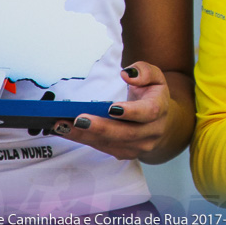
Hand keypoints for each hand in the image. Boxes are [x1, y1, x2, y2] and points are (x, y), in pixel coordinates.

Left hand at [51, 62, 179, 161]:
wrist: (162, 122)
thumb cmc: (153, 95)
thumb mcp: (155, 77)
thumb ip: (144, 71)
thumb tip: (127, 74)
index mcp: (159, 109)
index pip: (148, 112)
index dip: (130, 112)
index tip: (111, 108)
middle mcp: (152, 131)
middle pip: (126, 133)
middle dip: (100, 128)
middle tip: (78, 120)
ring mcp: (139, 146)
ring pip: (111, 143)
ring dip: (85, 136)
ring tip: (63, 125)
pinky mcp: (126, 153)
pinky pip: (104, 148)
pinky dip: (84, 140)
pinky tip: (67, 131)